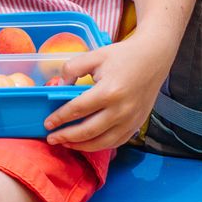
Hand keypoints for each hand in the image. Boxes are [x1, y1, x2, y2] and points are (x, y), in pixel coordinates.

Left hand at [41, 32, 175, 151]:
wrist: (153, 58)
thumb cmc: (123, 55)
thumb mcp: (94, 55)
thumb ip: (73, 68)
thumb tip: (60, 86)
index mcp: (109, 91)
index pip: (78, 110)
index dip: (60, 118)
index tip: (47, 123)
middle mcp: (121, 110)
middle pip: (88, 131)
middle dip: (66, 137)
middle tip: (51, 138)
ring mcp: (131, 120)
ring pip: (102, 142)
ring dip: (81, 146)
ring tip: (66, 143)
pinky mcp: (137, 124)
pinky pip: (116, 142)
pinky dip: (100, 145)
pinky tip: (87, 143)